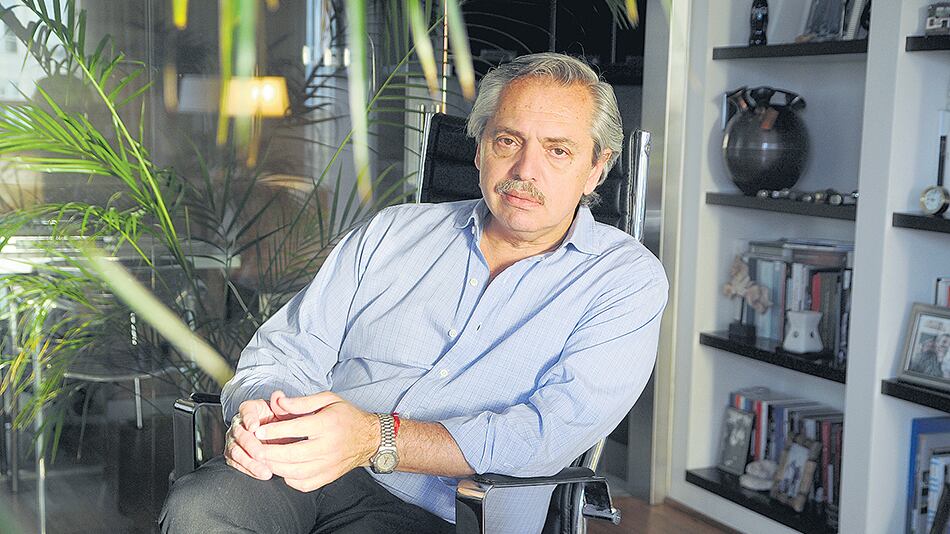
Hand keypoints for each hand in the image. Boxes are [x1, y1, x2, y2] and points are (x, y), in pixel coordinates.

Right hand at [224, 390, 295, 479]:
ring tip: (264, 471)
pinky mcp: (234, 454)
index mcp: (250, 409)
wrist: (278, 433)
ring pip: (236, 451)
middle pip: (239, 433)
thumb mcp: (285, 411)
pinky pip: (236, 463)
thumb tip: (279, 396)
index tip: (254, 427)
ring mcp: (234, 440)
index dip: (249, 418)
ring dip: (249, 462)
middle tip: (261, 454)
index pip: (246, 410)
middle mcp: (239, 424)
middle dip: (250, 445)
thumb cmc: (280, 421)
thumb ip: (282, 404)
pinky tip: (260, 474)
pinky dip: (248, 470)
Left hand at [252, 391, 379, 491]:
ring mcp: (329, 464)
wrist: (369, 438)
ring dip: (275, 467)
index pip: (296, 428)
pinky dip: (289, 479)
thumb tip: (278, 401)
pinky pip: (304, 484)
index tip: (258, 431)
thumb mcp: (327, 400)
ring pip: (296, 472)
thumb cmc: (345, 415)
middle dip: (270, 453)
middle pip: (293, 454)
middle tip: (255, 449)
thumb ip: (302, 402)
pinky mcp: (328, 477)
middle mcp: (329, 446)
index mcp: (328, 424)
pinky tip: (282, 470)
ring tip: (264, 459)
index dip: (274, 431)